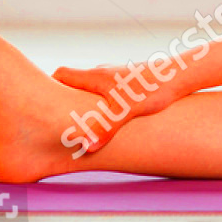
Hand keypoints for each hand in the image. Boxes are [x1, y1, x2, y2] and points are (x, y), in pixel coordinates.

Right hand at [52, 58, 186, 153]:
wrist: (181, 75)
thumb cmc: (154, 88)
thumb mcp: (127, 111)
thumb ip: (106, 128)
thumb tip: (87, 147)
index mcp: (95, 76)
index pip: (60, 74)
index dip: (47, 87)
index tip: (40, 106)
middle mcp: (102, 74)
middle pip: (72, 84)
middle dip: (62, 101)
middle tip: (55, 122)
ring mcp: (115, 77)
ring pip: (90, 90)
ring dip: (82, 104)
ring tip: (79, 125)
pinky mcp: (128, 83)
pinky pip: (105, 94)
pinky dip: (99, 105)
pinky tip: (107, 121)